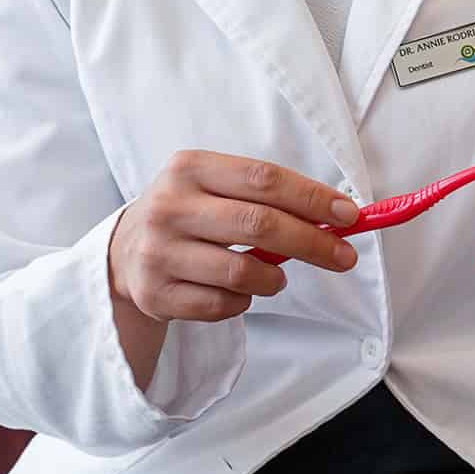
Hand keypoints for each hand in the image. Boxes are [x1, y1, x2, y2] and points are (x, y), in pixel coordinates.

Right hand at [109, 149, 358, 327]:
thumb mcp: (216, 187)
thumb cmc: (190, 214)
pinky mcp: (155, 294)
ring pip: (242, 272)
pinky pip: (221, 305)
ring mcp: (158, 253)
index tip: (350, 216)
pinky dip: (243, 302)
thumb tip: (338, 217)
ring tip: (277, 277)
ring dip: (274, 279)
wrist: (124, 253)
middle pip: (259, 224)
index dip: (312, 198)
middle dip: (312, 242)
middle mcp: (169, 207)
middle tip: (344, 257)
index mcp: (189, 168)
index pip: (264, 179)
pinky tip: (238, 291)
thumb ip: (268, 197)